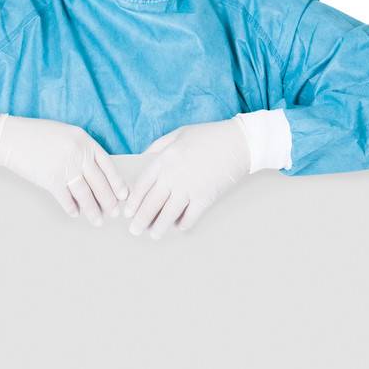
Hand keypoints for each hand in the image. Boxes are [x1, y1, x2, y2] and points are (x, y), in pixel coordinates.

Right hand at [0, 115, 128, 222]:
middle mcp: (78, 154)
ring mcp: (65, 167)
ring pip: (85, 195)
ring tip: (98, 220)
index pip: (108, 165)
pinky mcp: (51, 179)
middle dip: (109, 201)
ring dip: (93, 210)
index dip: (117, 182)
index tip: (123, 196)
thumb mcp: (66, 135)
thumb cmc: (37, 136)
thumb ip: (82, 151)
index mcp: (84, 141)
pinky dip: (72, 208)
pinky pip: (66, 199)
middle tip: (114, 213)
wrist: (10, 137)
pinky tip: (75, 213)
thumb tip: (94, 174)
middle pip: (99, 183)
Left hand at [124, 117, 251, 238]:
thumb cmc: (209, 136)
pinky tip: (178, 226)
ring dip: (158, 228)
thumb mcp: (178, 134)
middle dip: (141, 220)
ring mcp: (189, 188)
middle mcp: (174, 175)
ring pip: (168, 215)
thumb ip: (158, 146)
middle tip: (134, 230)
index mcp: (165, 159)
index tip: (128, 212)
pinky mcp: (205, 198)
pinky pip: (189, 218)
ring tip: (153, 235)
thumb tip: (143, 159)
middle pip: (151, 204)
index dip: (134, 201)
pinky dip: (182, 225)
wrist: (239, 142)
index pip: (142, 185)